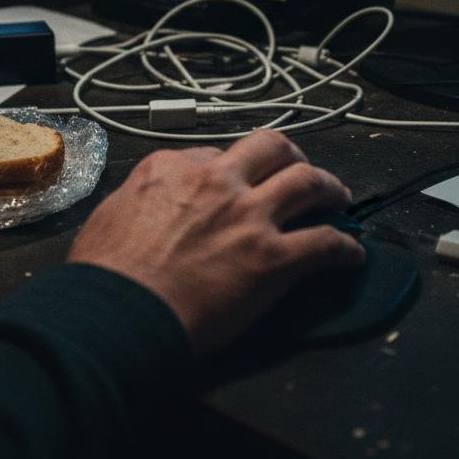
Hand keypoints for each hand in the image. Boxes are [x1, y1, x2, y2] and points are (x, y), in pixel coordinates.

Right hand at [67, 129, 364, 354]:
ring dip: (329, 187)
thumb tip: (148, 202)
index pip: (218, 152)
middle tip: (300, 169)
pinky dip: (345, 248)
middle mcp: (217, 181)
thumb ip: (140, 197)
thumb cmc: (106, 274)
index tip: (240, 181)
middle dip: (292, 155)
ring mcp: (248, 216)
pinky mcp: (273, 258)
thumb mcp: (110, 213)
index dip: (234, 168)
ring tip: (338, 198)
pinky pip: (326, 244)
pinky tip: (352, 255)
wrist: (118, 311)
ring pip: (308, 181)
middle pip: (272, 147)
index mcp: (174, 168)